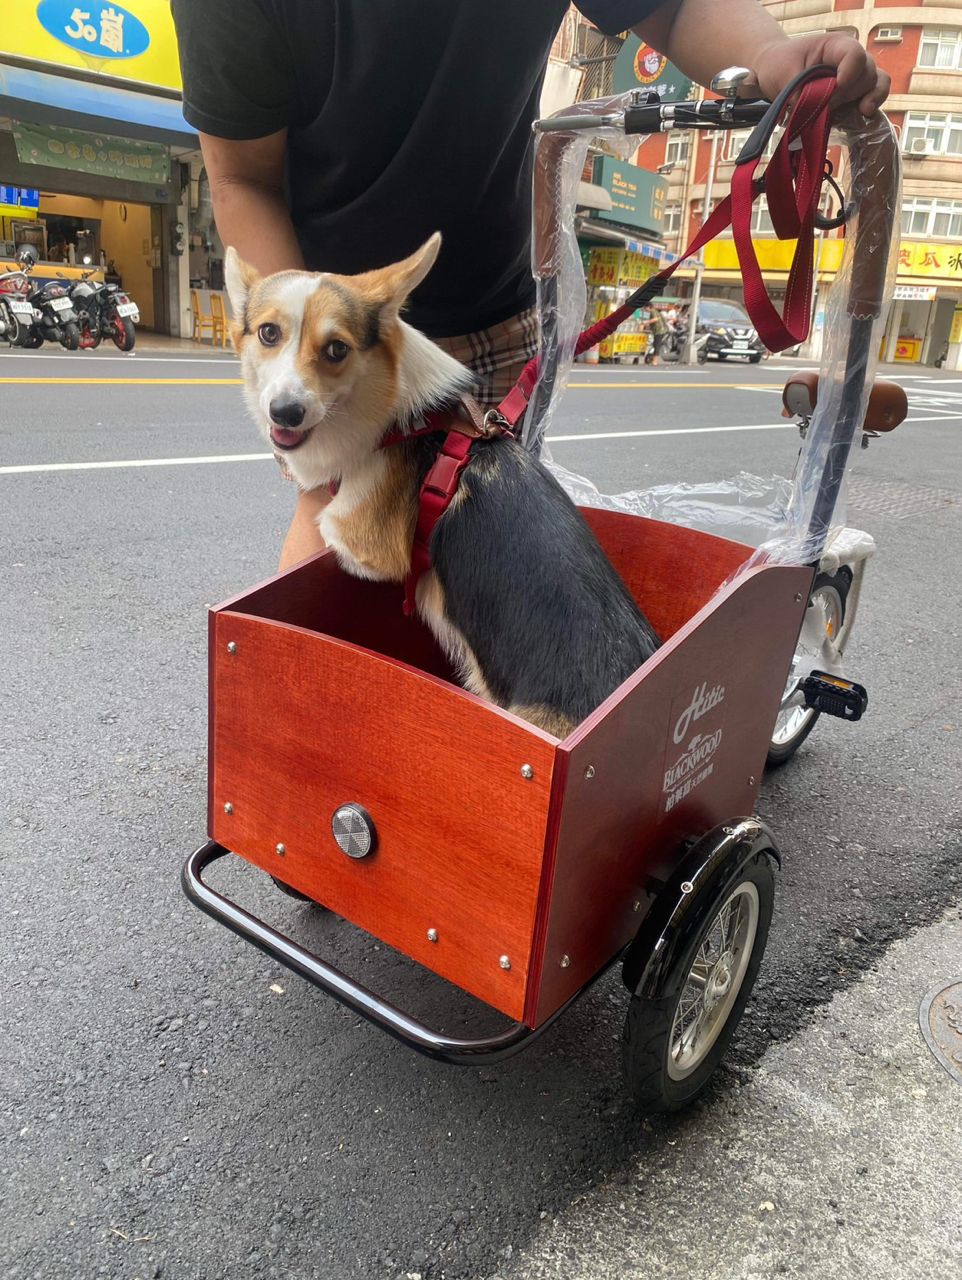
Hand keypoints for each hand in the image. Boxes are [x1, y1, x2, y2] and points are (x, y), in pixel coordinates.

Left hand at [745, 33, 889, 116]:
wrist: (777, 71)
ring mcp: (855, 76)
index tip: (834, 91)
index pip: (854, 56)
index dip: (848, 75)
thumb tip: (810, 112)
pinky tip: (862, 115)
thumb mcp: (782, 73)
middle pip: (867, 73)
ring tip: (858, 111)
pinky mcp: (854, 94)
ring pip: (876, 84)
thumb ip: (797, 91)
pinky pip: (876, 96)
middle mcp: (850, 58)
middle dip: (848, 94)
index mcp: (835, 46)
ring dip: (866, 100)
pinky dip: (872, 106)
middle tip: (825, 106)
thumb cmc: (780, 64)